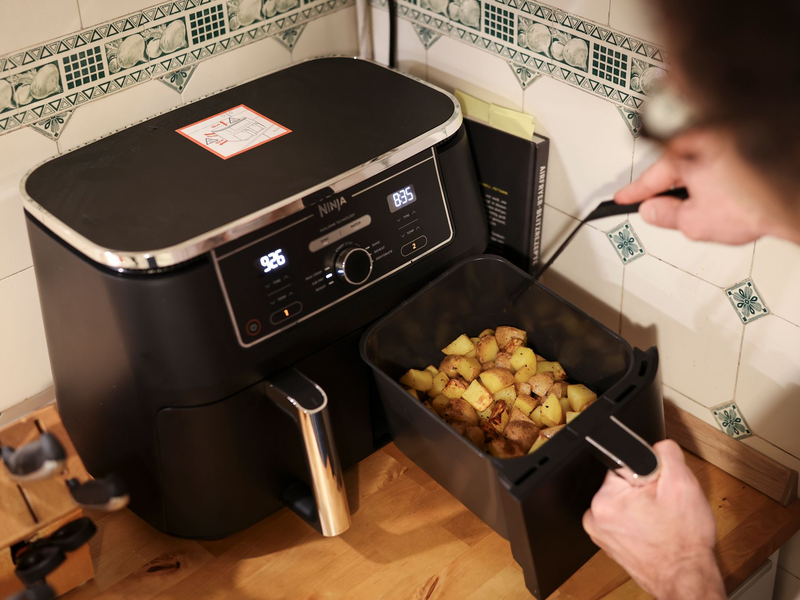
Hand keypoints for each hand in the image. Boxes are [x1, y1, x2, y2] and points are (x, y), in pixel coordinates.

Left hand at [583, 440, 724, 599]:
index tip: (657, 486)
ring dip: (642, 504)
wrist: (687, 578)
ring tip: (660, 520)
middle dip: (644, 488)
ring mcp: (599, 530)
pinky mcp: (608, 541)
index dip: (646, 472)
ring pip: (623, 500)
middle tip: (662, 506)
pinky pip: (622, 517)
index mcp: (606, 499)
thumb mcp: (683, 484)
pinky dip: (638, 520)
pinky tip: (654, 529)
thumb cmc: (684, 541)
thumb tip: (655, 444)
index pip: (622, 463)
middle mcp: (594, 515)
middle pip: (623, 482)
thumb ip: (665, 453)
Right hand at [615, 130, 784, 243]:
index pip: (651, 177)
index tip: (622, 199)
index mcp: (686, 153)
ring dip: (697, 186)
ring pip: (698, 165)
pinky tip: (729, 195)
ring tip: (715, 208)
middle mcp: (704, 140)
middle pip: (675, 168)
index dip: (634, 192)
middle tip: (670, 213)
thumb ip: (667, 216)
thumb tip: (652, 210)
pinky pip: (718, 162)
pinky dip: (717, 178)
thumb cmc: (753, 203)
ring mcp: (724, 141)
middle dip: (670, 192)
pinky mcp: (742, 146)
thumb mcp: (696, 222)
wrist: (790, 194)